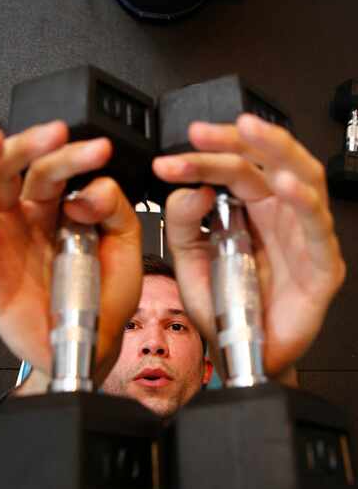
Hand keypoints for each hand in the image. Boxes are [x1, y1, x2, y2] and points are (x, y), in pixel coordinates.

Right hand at [0, 122, 141, 381]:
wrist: (95, 344)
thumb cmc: (103, 295)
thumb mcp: (124, 244)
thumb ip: (114, 208)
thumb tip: (86, 191)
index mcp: (48, 210)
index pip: (49, 169)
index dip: (71, 155)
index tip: (99, 150)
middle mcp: (18, 222)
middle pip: (5, 172)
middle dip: (24, 145)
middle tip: (52, 132)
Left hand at [152, 114, 345, 377]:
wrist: (242, 355)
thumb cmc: (224, 308)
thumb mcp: (189, 261)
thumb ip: (183, 225)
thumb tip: (190, 189)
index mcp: (249, 209)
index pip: (231, 167)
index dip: (201, 158)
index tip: (167, 162)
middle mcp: (278, 214)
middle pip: (266, 161)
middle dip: (236, 140)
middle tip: (202, 133)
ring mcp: (303, 235)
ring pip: (303, 178)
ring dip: (276, 151)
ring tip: (249, 134)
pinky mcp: (322, 265)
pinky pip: (317, 228)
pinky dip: (304, 203)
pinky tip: (285, 185)